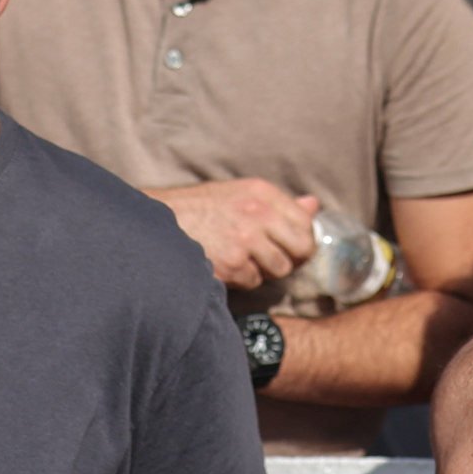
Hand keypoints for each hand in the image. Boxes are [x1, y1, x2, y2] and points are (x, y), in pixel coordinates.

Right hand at [162, 178, 322, 287]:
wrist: (159, 223)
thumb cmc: (200, 208)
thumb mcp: (241, 194)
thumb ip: (280, 203)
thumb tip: (313, 205)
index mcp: (263, 193)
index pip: (306, 223)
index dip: (302, 240)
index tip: (291, 247)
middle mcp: (258, 214)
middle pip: (301, 249)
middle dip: (291, 259)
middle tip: (272, 259)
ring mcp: (246, 240)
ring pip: (279, 269)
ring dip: (264, 270)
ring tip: (242, 259)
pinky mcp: (232, 264)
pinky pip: (253, 281)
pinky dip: (242, 279)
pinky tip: (225, 265)